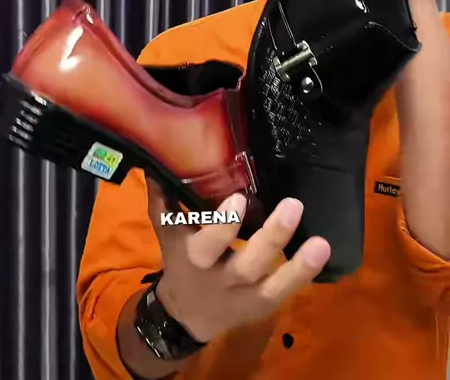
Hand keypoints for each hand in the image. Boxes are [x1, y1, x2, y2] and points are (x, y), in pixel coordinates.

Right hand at [147, 181, 329, 344]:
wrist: (186, 315)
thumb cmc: (180, 261)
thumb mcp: (167, 233)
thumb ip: (163, 201)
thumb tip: (157, 162)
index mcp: (195, 258)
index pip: (209, 243)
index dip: (224, 224)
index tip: (240, 197)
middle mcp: (221, 279)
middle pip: (247, 264)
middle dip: (271, 237)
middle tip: (293, 205)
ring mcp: (244, 295)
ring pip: (271, 283)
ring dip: (297, 265)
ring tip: (319, 242)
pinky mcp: (262, 304)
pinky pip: (284, 292)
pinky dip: (303, 275)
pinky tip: (322, 252)